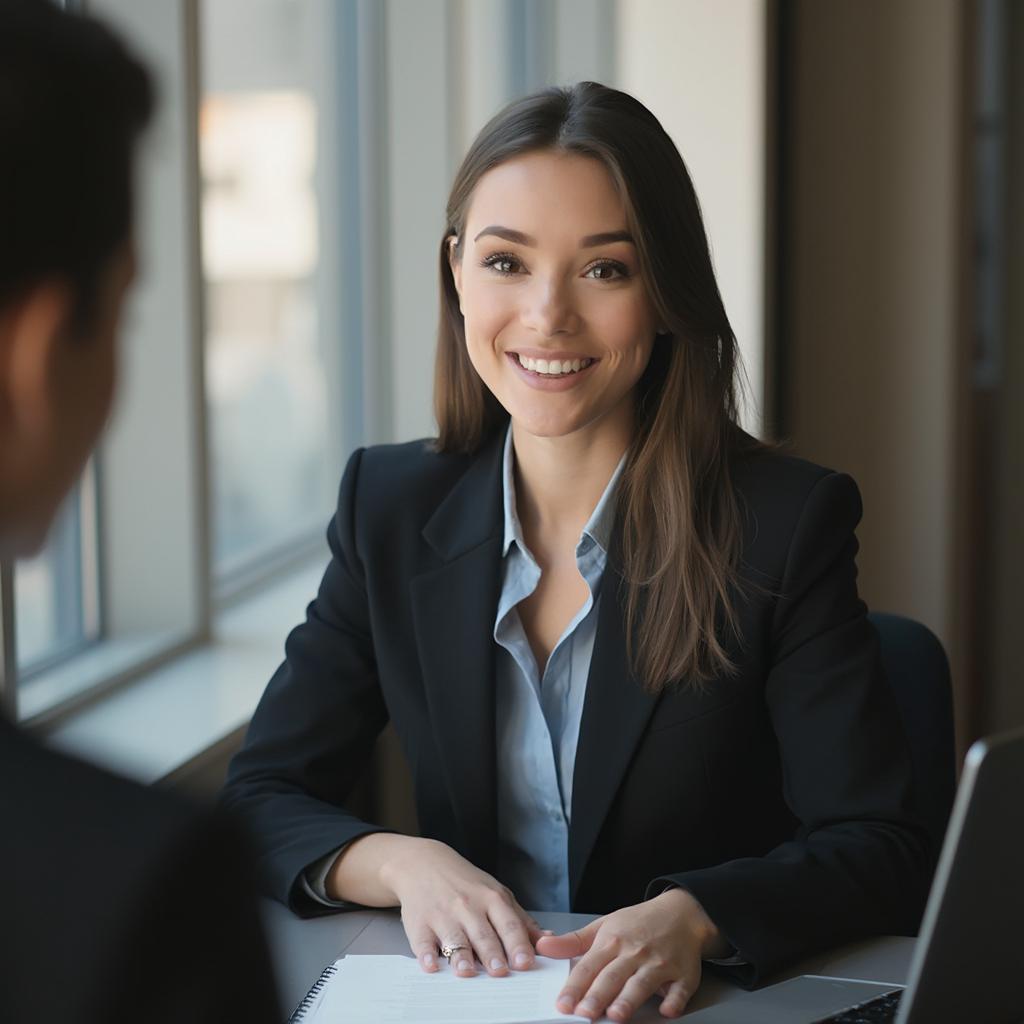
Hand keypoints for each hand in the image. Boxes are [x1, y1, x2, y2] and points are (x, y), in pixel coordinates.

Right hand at [380, 837, 547, 977]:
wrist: (424, 863)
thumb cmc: (465, 883)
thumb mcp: (497, 893)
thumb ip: (521, 920)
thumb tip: (547, 940)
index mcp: (492, 899)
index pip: (508, 924)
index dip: (517, 944)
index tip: (525, 962)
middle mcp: (468, 906)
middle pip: (483, 934)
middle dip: (491, 954)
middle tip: (500, 972)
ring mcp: (443, 914)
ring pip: (455, 938)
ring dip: (461, 956)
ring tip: (467, 971)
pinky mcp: (419, 923)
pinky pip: (423, 941)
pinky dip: (426, 954)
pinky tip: (431, 965)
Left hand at [535, 888, 720, 1020]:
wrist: (681, 913)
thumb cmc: (638, 924)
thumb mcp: (604, 926)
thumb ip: (573, 942)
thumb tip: (542, 946)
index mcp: (613, 940)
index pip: (589, 966)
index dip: (575, 986)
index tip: (563, 1004)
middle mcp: (635, 952)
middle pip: (613, 976)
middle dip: (598, 996)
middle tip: (584, 1014)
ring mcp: (660, 963)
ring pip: (642, 983)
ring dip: (629, 998)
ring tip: (616, 1015)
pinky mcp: (684, 974)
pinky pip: (680, 989)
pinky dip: (674, 999)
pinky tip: (667, 1010)